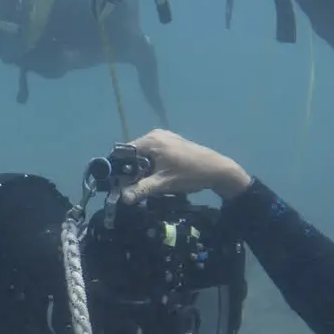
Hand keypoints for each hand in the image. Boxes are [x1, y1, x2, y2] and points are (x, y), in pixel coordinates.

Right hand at [117, 129, 250, 202]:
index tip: (115, 183)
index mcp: (151, 140)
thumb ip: (141, 190)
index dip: (118, 168)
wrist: (217, 170)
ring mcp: (165, 137)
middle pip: (133, 153)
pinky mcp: (172, 144)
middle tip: (129, 188)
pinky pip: (154, 154)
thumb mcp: (163, 184)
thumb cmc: (190, 174)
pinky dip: (151, 166)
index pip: (124, 152)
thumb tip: (121, 199)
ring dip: (141, 170)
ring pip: (144, 155)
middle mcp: (155, 135)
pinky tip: (155, 178)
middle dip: (130, 171)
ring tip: (143, 185)